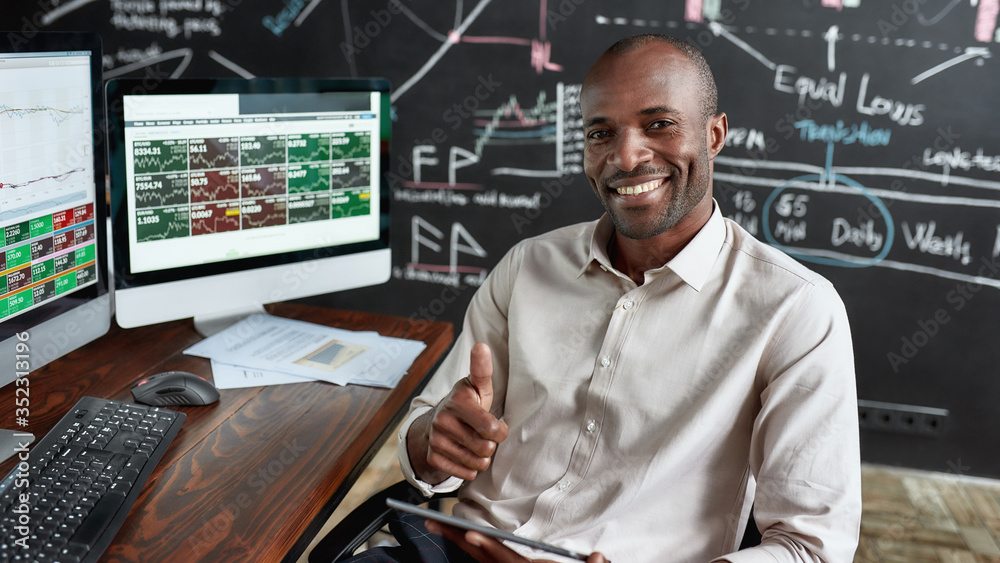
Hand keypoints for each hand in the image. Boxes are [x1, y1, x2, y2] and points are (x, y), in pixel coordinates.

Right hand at [408, 343, 508, 482]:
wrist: (436, 423)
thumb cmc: (466, 404)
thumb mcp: (476, 387)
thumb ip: (482, 369)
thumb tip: (481, 345)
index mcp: (457, 402)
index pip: (491, 428)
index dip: (500, 430)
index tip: (497, 426)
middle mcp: (443, 420)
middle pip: (486, 448)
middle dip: (491, 444)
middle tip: (484, 435)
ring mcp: (436, 440)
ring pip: (477, 463)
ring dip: (482, 458)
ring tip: (475, 444)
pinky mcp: (433, 458)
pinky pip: (466, 473)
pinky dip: (470, 468)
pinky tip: (465, 454)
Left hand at [424, 519, 607, 562]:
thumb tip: (598, 556)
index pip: (507, 560)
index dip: (488, 548)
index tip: (470, 535)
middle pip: (482, 558)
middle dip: (456, 539)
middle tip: (432, 522)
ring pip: (480, 560)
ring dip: (459, 543)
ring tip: (439, 525)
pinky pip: (486, 562)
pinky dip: (474, 551)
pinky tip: (462, 539)